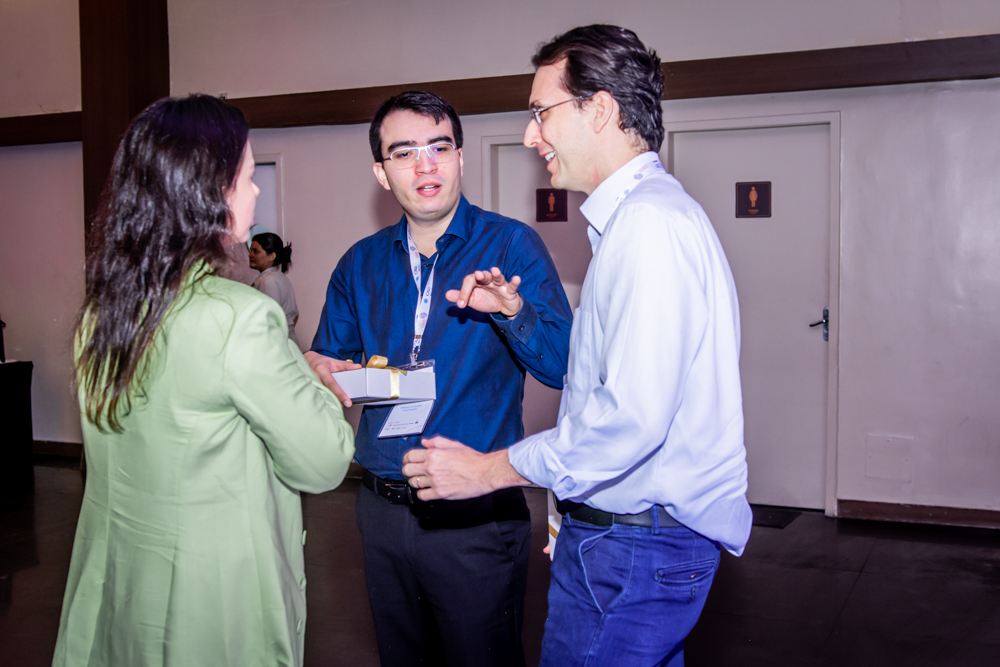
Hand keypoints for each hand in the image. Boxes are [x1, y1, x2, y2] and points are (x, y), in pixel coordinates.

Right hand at [303, 351, 361, 406]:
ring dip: (330, 402)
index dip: (340, 394)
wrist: (308, 362)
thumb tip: (358, 367)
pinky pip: (318, 398)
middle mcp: (315, 378)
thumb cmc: (322, 363)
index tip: (348, 403)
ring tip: (338, 405)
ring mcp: (310, 385)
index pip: (332, 384)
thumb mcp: (334, 362)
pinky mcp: (309, 390)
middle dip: (336, 400)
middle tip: (345, 405)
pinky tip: (329, 404)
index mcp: (322, 371)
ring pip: (322, 397)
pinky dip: (324, 402)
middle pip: (327, 393)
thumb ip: (346, 366)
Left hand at [401, 436, 528, 500]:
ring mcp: (435, 481)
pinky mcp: (440, 493)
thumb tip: (425, 443)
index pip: (409, 456)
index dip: (407, 459)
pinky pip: (422, 496)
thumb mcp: (454, 444)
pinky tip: (428, 490)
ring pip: (414, 483)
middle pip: (407, 470)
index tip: (409, 461)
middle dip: (409, 470)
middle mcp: (431, 467)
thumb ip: (436, 442)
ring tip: (423, 481)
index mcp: (433, 454)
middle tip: (414, 472)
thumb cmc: (472, 459)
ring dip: (417, 482)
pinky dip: (422, 494)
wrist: (484, 472)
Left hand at [446, 267, 522, 318]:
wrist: (504, 309)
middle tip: (477, 275)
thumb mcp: (473, 300)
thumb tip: (446, 295)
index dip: (464, 292)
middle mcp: (489, 280)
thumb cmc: (487, 300)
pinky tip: (516, 278)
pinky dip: (515, 282)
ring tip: (494, 270)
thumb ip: (461, 297)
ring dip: (497, 274)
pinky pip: (512, 286)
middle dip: (481, 276)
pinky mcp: (510, 291)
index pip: (469, 281)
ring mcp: (500, 285)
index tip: (461, 305)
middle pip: (484, 275)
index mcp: (478, 282)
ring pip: (498, 278)